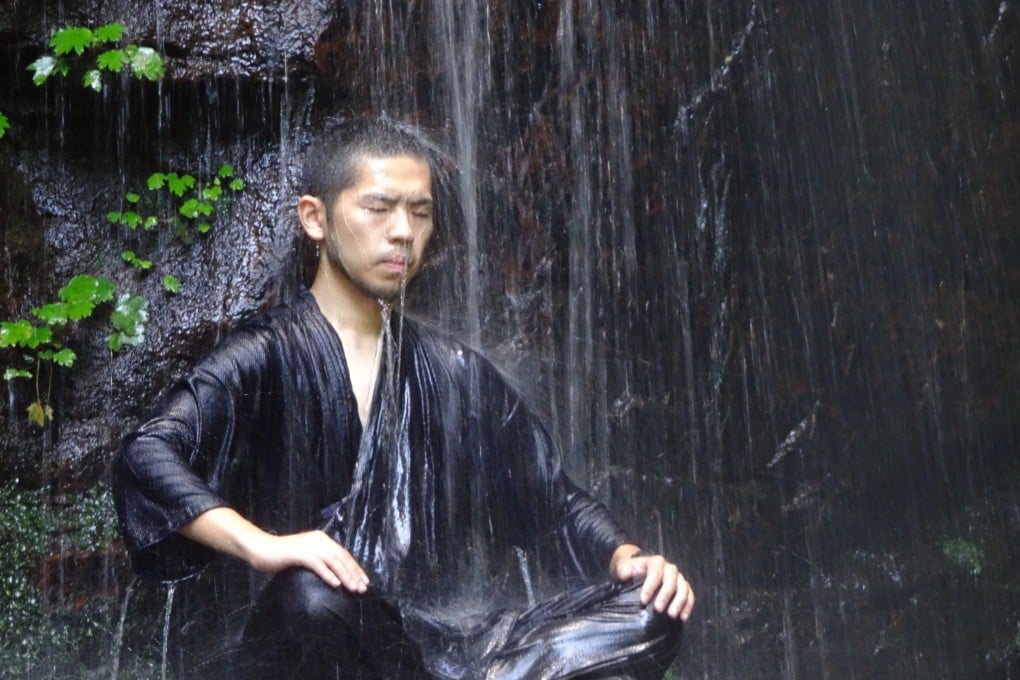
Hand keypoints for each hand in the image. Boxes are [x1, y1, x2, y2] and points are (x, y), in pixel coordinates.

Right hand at [243, 529, 369, 592]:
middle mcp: (318, 540)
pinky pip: (317, 564)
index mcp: (322, 539)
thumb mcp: (305, 555)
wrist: (260, 548)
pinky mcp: (298, 553)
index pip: (344, 554)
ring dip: (345, 575)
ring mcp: (308, 546)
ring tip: (353, 588)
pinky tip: (335, 584)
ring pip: (333, 561)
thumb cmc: (281, 555)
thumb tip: (335, 574)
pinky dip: (328, 574)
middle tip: (362, 588)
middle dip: (354, 573)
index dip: (355, 567)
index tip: (364, 581)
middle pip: (342, 557)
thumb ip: (319, 560)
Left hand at [610, 544, 694, 620]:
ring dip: (679, 602)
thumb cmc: (632, 570)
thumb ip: (624, 569)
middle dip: (665, 595)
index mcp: (656, 562)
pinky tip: (683, 617)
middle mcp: (670, 569)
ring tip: (672, 615)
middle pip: (671, 581)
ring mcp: (679, 578)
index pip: (656, 572)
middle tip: (658, 609)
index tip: (643, 600)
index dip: (650, 586)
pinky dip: (688, 606)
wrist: (640, 570)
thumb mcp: (625, 567)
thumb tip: (624, 574)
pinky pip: (690, 596)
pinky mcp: (684, 588)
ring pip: (683, 588)